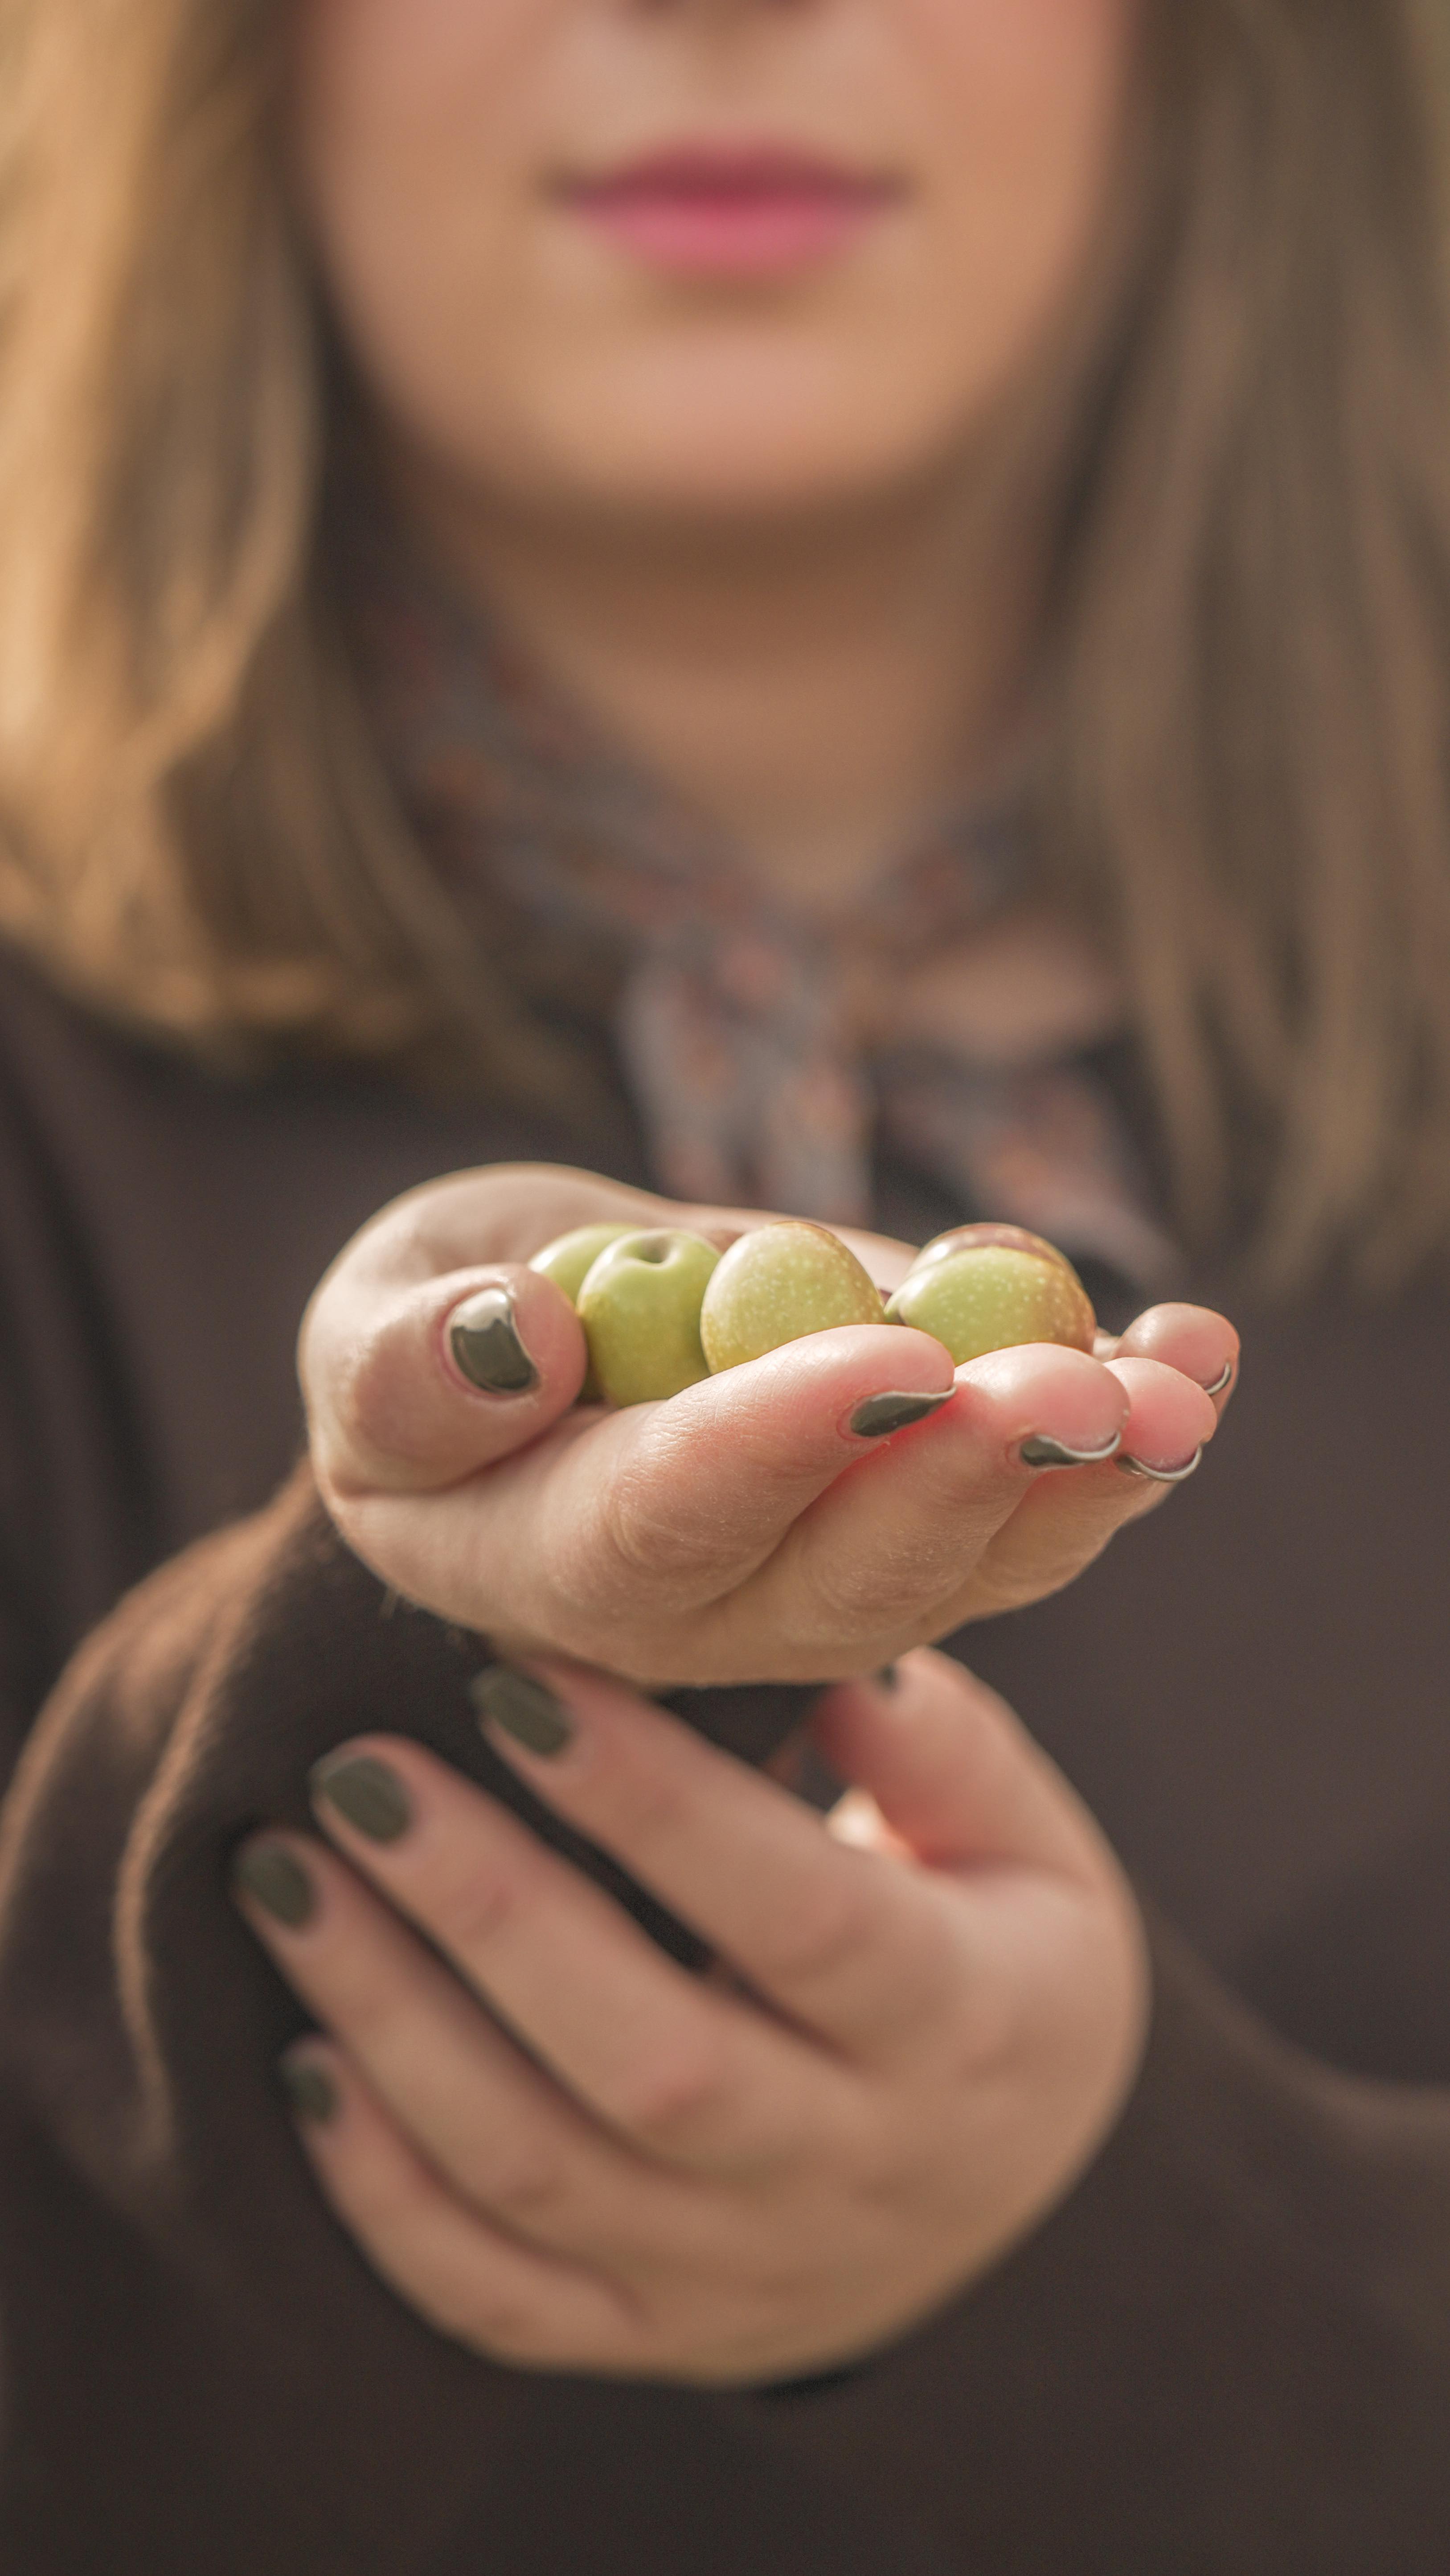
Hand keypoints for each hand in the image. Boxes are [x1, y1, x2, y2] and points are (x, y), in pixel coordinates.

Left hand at [234, 1650, 1148, 2383]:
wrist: (1022, 2194)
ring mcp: (744, 2275)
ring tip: (287, 1878)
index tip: (517, 1683)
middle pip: (652, 2065)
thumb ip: (937, 1747)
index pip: (803, 1916)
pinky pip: (497, 2299)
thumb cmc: (999, 1955)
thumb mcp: (1026, 1843)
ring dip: (394, 2028)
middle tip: (360, 1774)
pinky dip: (385, 2196)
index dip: (656, 1803)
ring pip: (543, 2178)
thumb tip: (830, 1659)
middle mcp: (854, 2169)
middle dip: (487, 1912)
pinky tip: (307, 2059)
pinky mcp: (652, 2333)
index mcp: (962, 2026)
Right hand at [300, 1164, 1235, 1685]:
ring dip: (1084, 1472)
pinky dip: (1120, 1439)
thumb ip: (403, 1360)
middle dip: (967, 1475)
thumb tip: (515, 1338)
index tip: (893, 1356)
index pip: (657, 1525)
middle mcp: (692, 1616)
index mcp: (536, 1561)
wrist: (536, 1358)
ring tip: (1178, 1376)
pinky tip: (1199, 1354)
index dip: (775, 1446)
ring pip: (967, 1566)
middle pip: (843, 1580)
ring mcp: (819, 1595)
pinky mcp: (914, 1541)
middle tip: (1072, 1377)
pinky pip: (1028, 1518)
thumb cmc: (437, 1328)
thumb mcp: (371, 1317)